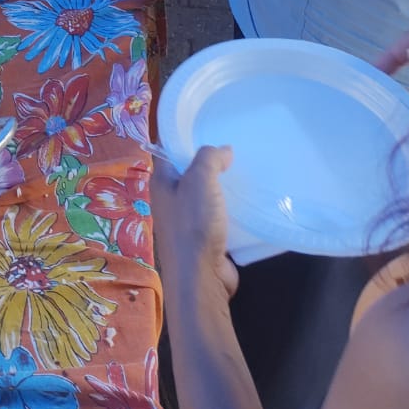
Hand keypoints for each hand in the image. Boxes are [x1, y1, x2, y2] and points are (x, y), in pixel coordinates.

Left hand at [151, 145, 238, 301]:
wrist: (201, 277)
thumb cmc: (194, 223)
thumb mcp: (200, 180)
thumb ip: (209, 158)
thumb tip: (223, 150)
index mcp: (161, 183)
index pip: (169, 153)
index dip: (186, 141)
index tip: (210, 131)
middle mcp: (169, 201)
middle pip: (190, 175)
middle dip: (211, 166)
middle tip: (235, 153)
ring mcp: (186, 223)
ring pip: (206, 197)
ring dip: (222, 190)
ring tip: (245, 175)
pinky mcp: (204, 240)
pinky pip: (217, 218)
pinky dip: (230, 211)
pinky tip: (248, 205)